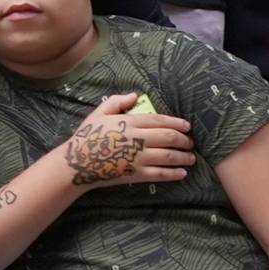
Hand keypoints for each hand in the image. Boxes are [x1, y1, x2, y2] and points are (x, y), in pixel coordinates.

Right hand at [59, 92, 194, 186]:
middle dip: (184, 140)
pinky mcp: (137, 174)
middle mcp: (138, 139)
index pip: (160, 120)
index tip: (187, 126)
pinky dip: (175, 174)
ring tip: (191, 158)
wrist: (77, 163)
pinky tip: (182, 173)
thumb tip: (135, 95)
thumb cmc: (87, 136)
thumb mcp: (98, 113)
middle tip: (191, 143)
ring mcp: (139, 158)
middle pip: (170, 137)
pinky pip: (161, 174)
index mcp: (129, 122)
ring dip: (184, 157)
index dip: (177, 123)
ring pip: (169, 156)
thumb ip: (117, 102)